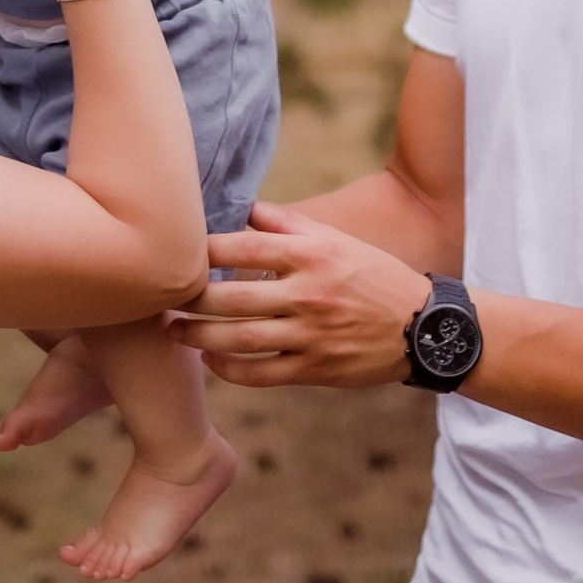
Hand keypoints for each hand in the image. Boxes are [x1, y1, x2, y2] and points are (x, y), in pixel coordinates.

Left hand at [173, 203, 433, 388]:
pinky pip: (261, 374)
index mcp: (312, 255)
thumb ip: (289, 225)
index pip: (244, 248)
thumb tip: (246, 208)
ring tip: (172, 332)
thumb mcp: (339, 241)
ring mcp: (311, 335)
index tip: (173, 252)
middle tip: (159, 298)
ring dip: (198, 337)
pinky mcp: (315, 369)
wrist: (423, 329)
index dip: (203, 250)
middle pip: (232, 298)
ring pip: (240, 339)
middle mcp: (308, 294)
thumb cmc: (375, 276)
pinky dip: (229, 369)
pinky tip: (211, 360)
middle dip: (189, 300)